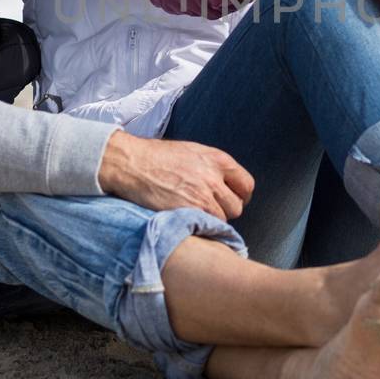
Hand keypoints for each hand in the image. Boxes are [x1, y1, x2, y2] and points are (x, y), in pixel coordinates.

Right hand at [96, 131, 254, 220]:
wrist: (132, 164)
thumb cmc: (157, 156)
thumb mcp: (192, 151)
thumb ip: (212, 167)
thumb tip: (224, 183)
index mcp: (218, 160)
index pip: (246, 185)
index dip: (240, 195)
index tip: (233, 200)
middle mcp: (214, 178)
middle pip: (237, 206)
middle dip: (226, 210)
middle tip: (210, 209)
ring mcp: (202, 197)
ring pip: (222, 219)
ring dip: (211, 220)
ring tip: (194, 213)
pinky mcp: (188, 212)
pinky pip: (206, 227)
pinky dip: (199, 226)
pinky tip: (187, 219)